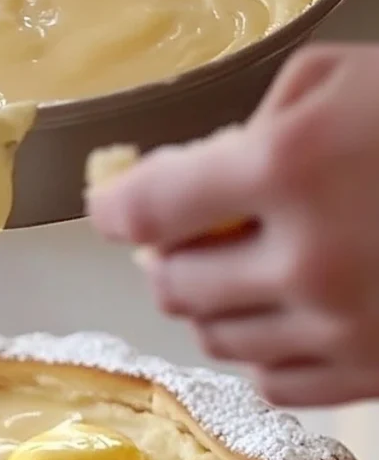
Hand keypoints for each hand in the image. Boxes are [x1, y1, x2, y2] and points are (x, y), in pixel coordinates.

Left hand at [86, 43, 378, 406]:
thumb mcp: (338, 81)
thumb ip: (251, 126)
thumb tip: (188, 180)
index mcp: (288, 166)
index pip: (148, 207)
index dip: (113, 206)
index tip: (108, 204)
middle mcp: (306, 260)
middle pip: (171, 284)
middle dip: (163, 255)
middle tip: (179, 233)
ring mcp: (341, 328)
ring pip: (213, 336)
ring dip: (208, 301)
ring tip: (236, 266)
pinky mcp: (372, 373)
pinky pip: (270, 378)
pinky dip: (258, 345)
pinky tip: (283, 310)